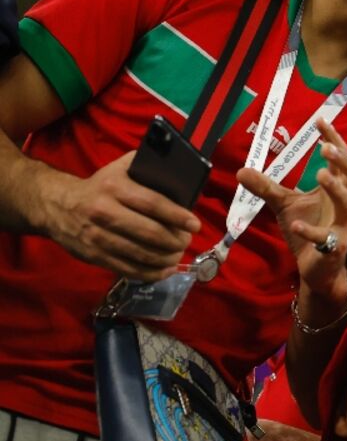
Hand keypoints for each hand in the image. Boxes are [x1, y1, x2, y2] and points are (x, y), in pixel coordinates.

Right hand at [43, 151, 198, 280]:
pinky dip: (151, 273)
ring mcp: (98, 237)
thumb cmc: (100, 186)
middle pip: (149, 232)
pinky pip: (128, 269)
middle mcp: (104, 212)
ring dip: (166, 258)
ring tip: (178, 254)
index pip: (152, 203)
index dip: (177, 216)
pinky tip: (165, 270)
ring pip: (140, 254)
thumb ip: (147, 167)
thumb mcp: (120, 168)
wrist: (57, 206)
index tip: (195, 225)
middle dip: (175, 240)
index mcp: (114, 187)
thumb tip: (182, 172)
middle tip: (187, 241)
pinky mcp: (94, 256)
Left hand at [236, 119, 346, 306]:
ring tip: (320, 173)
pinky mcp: (333, 248)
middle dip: (344, 160)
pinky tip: (293, 225)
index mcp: (336, 190)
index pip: (342, 160)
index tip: (320, 121)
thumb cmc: (308, 230)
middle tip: (326, 148)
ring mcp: (342, 226)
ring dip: (337, 189)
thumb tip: (241, 170)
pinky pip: (325, 239)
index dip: (335, 140)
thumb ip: (267, 187)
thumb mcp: (285, 204)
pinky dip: (309, 232)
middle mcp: (344, 205)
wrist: (318, 269)